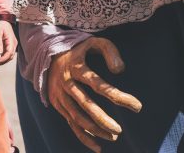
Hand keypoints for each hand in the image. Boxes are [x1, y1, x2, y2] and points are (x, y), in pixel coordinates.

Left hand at [0, 20, 16, 65]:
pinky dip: (2, 58)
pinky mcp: (9, 46)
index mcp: (11, 40)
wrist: (2, 20)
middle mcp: (13, 44)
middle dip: (3, 61)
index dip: (3, 59)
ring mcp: (12, 45)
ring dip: (3, 61)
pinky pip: (7, 54)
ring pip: (9, 56)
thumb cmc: (0, 25)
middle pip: (10, 56)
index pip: (9, 53)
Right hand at [47, 37, 141, 151]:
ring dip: (95, 129)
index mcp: (77, 67)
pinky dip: (83, 136)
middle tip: (120, 130)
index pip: (99, 85)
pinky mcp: (57, 104)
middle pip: (86, 105)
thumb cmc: (79, 48)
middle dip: (103, 120)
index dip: (118, 96)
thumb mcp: (94, 42)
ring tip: (114, 136)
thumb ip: (109, 52)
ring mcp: (60, 95)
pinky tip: (98, 146)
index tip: (136, 106)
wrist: (47, 52)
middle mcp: (67, 83)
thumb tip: (120, 70)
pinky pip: (70, 123)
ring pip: (77, 117)